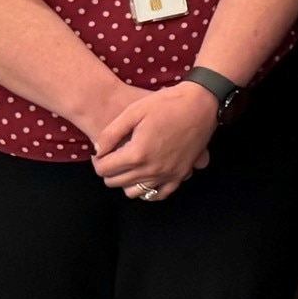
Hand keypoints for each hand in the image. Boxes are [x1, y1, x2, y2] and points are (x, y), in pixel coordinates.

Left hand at [91, 83, 217, 198]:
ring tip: (129, 164)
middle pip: (115, 182)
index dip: (98, 160)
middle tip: (113, 154)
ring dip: (126, 181)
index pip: (103, 170)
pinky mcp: (180, 175)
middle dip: (109, 170)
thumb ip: (110, 133)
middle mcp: (151, 170)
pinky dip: (149, 190)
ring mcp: (167, 175)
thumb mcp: (133, 111)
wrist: (201, 104)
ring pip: (134, 192)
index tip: (102, 150)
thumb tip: (97, 151)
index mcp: (137, 154)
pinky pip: (159, 194)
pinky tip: (146, 177)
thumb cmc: (166, 104)